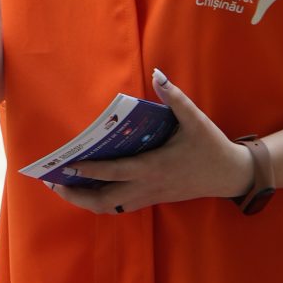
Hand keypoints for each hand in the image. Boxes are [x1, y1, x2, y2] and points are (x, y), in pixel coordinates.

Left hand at [54, 71, 254, 214]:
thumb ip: (175, 97)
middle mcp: (148, 185)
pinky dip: (101, 202)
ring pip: (110, 208)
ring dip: (85, 200)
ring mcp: (149, 196)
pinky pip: (120, 207)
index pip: (116, 171)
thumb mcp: (195, 119)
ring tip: (64, 187)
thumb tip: (158, 74)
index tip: (69, 164)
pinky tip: (88, 191)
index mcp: (154, 166)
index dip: (91, 169)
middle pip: (104, 200)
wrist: (229, 175)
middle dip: (76, 194)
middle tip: (54, 181)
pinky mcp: (152, 199)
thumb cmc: (210, 146)